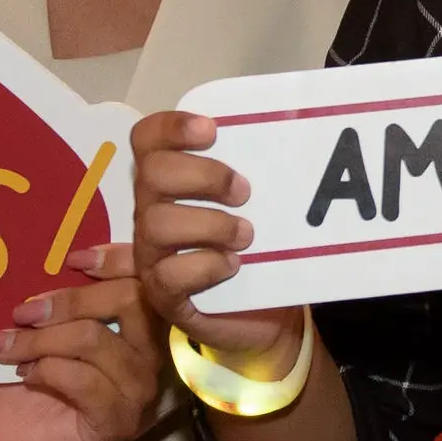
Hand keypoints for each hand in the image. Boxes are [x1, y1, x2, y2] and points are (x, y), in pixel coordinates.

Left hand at [0, 243, 158, 440]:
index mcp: (137, 325)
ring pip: (96, 340)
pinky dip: (48, 371)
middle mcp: (149, 356)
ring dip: (43, 340)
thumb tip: (42, 255)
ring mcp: (138, 391)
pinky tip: (26, 375)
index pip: (148, 280)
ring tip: (8, 348)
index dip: (119, 259)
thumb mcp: (38, 325)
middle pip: (130, 301)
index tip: (74, 258)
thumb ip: (54, 295)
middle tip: (22, 312)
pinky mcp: (117, 422)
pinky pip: (86, 381)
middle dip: (70, 300)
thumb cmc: (24, 375)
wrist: (5, 437)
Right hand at [130, 108, 305, 378]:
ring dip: (210, 223)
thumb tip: (294, 125)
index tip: (213, 131)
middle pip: (151, 174)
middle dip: (203, 176)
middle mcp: (152, 213)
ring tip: (247, 235)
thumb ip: (262, 168)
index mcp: (170, 183)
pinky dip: (206, 265)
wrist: (268, 315)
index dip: (171, 127)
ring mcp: (153, 255)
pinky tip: (233, 266)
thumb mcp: (264, 205)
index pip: (146, 140)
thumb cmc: (262, 249)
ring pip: (157, 224)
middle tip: (244, 192)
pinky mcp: (164, 295)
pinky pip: (168, 275)